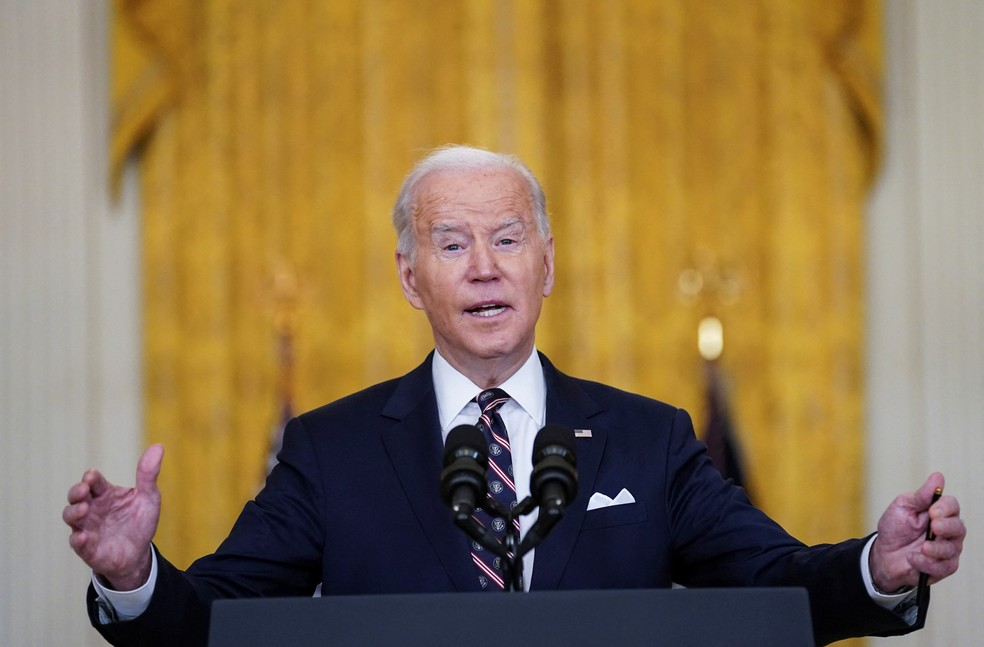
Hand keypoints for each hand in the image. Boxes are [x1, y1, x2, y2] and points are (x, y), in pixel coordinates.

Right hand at [63, 444, 163, 590]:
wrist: (139, 554)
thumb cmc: (140, 522)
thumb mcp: (148, 497)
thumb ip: (148, 474)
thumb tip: (158, 446)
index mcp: (105, 494)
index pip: (94, 481)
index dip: (91, 478)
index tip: (92, 476)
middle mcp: (92, 508)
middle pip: (76, 496)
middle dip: (76, 491)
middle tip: (83, 490)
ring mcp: (87, 527)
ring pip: (70, 517)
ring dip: (73, 512)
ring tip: (83, 510)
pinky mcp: (87, 548)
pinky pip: (77, 543)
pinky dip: (78, 539)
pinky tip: (82, 537)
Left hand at [869, 472, 964, 592]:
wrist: (884, 554)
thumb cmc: (895, 527)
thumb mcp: (903, 507)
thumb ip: (921, 495)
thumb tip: (938, 476)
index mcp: (939, 512)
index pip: (952, 506)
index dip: (946, 508)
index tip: (933, 511)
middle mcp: (948, 530)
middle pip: (959, 527)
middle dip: (947, 527)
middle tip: (933, 527)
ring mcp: (948, 549)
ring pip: (952, 549)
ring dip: (936, 549)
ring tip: (921, 548)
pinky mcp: (943, 567)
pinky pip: (944, 566)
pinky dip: (927, 563)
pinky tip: (913, 559)